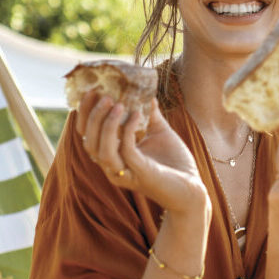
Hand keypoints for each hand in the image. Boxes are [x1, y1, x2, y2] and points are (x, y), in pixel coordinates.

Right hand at [76, 91, 206, 217]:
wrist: (193, 188)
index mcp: (112, 156)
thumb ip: (149, 114)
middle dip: (93, 116)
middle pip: (88, 142)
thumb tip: (146, 92)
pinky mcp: (141, 174)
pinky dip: (128, 130)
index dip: (86, 113)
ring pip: (101, 150)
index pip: (88, 135)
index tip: (91, 90)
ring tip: (117, 104)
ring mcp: (125, 172)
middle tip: (104, 95)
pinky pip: (126, 151)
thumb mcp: (159, 132)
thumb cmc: (174, 163)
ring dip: (106, 124)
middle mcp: (113, 167)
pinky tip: (135, 114)